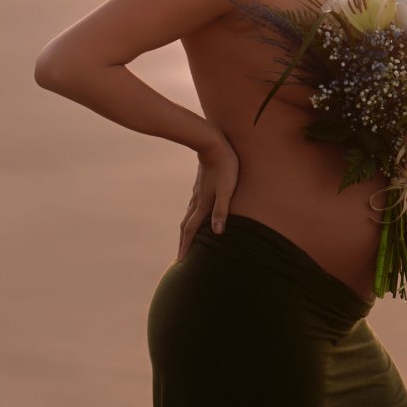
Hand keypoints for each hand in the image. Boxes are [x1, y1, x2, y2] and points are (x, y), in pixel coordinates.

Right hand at [177, 134, 239, 260]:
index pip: (191, 231)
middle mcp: (197, 201)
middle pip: (186, 226)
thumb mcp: (227, 189)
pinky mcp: (200, 185)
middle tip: (179, 257)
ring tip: (186, 239)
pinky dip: (191, 216)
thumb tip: (217, 233)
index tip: (180, 262)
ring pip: (189, 215)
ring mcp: (197, 192)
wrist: (213, 144)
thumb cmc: (226, 167)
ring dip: (186, 230)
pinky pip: (192, 206)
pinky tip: (193, 215)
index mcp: (203, 204)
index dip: (186, 247)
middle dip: (183, 242)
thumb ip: (222, 210)